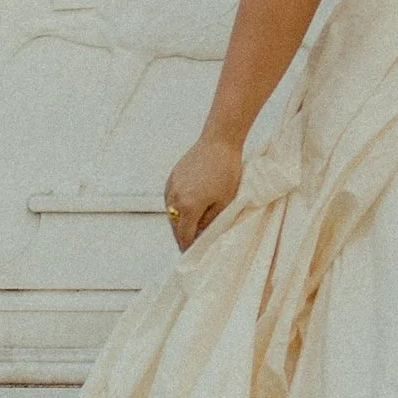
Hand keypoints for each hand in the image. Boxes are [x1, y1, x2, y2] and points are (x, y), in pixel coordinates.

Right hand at [165, 130, 242, 250]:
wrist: (219, 142)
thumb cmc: (227, 172)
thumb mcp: (224, 202)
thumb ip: (210, 221)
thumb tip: (200, 234)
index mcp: (189, 207)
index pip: (184, 235)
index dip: (187, 248)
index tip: (190, 255)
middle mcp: (175, 198)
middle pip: (174, 226)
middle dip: (182, 236)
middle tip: (189, 245)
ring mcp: (171, 186)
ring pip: (170, 212)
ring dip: (178, 221)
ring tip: (188, 228)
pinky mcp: (172, 177)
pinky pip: (170, 198)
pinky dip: (176, 207)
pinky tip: (186, 208)